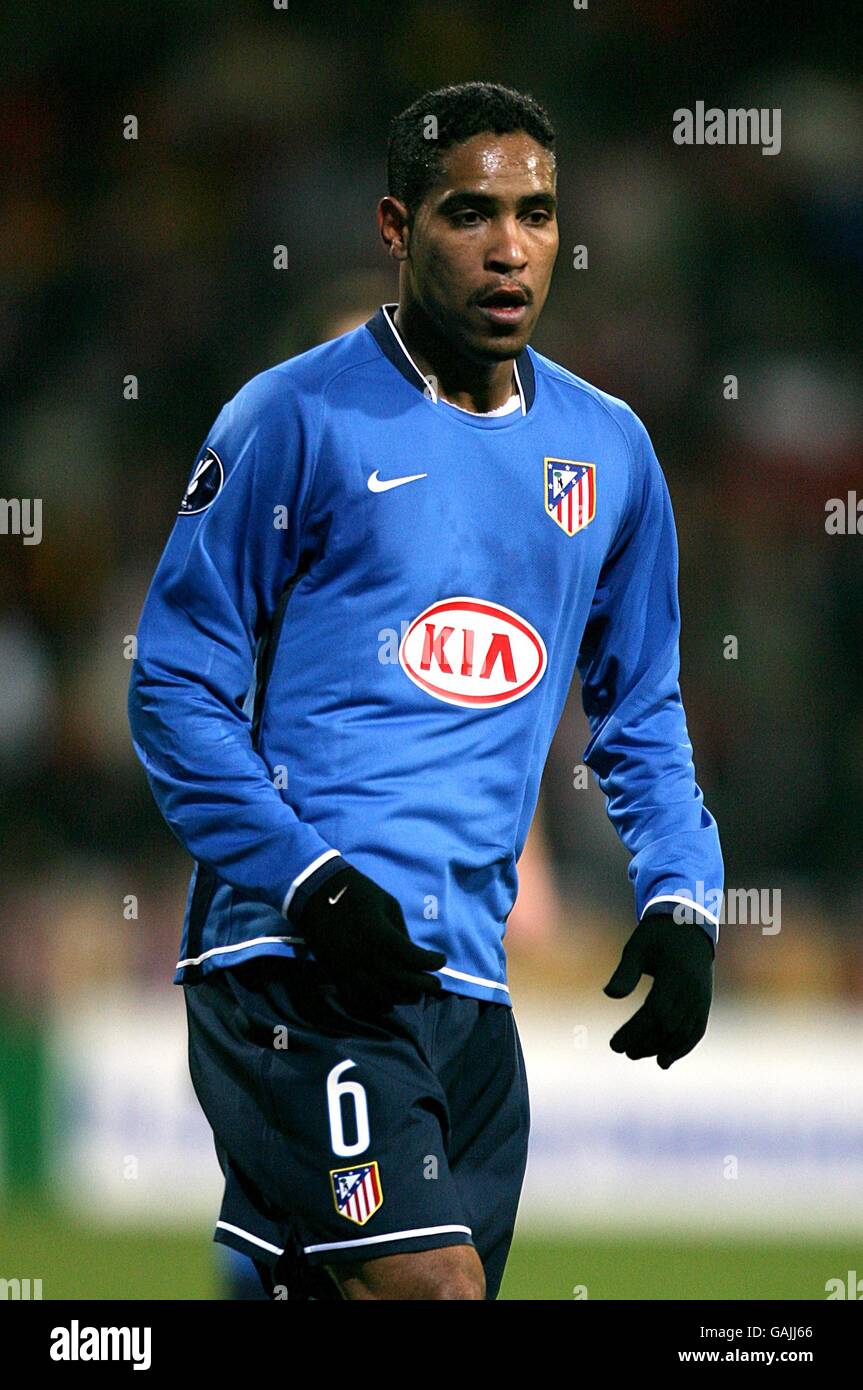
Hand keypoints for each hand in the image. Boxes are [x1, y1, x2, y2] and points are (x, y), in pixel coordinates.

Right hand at [294, 865, 446, 1014]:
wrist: (315, 893)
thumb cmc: (356, 892)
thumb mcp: (387, 903)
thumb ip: (401, 931)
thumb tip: (413, 954)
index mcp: (379, 935)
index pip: (414, 958)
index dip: (432, 962)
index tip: (440, 959)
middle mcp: (365, 956)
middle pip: (402, 982)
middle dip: (424, 985)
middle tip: (435, 984)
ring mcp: (348, 969)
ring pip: (382, 995)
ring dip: (403, 997)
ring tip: (415, 993)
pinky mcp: (336, 974)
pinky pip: (358, 999)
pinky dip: (377, 1004)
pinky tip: (389, 1000)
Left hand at [603, 914, 713, 1068]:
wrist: (689, 925)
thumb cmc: (657, 936)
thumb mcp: (637, 947)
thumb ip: (625, 972)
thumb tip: (609, 995)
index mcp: (675, 974)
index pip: (655, 1011)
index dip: (635, 1031)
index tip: (615, 1044)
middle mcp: (693, 989)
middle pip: (669, 1026)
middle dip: (645, 1042)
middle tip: (622, 1051)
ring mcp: (702, 998)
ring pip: (684, 1032)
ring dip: (661, 1048)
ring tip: (637, 1054)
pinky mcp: (705, 1003)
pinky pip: (697, 1031)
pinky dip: (682, 1048)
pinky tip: (664, 1060)